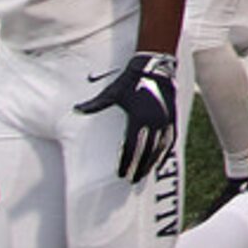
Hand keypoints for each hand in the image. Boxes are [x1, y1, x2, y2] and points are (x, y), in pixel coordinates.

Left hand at [73, 52, 180, 182]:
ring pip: (159, 148)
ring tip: (144, 174)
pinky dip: (165, 151)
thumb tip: (76, 109)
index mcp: (138, 119)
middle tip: (131, 180)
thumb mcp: (112, 92)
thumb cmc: (131, 80)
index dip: (126, 162)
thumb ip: (95, 104)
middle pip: (146, 152)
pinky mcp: (172, 116)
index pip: (132, 148)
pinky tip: (160, 161)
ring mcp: (164, 120)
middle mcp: (153, 122)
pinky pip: (170, 139)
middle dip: (138, 167)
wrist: (154, 66)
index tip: (121, 174)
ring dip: (152, 162)